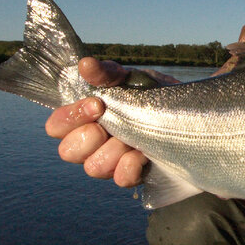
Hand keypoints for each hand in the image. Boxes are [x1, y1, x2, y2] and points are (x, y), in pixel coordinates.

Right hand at [44, 57, 148, 186]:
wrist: (188, 113)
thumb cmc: (150, 94)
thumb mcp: (129, 79)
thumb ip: (106, 73)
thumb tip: (85, 65)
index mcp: (84, 119)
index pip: (56, 126)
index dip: (70, 117)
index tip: (97, 104)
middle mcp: (92, 144)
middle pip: (68, 152)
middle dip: (89, 137)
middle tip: (111, 125)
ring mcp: (111, 162)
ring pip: (93, 168)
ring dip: (113, 151)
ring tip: (132, 139)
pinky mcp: (133, 175)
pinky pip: (121, 180)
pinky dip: (130, 166)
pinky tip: (142, 154)